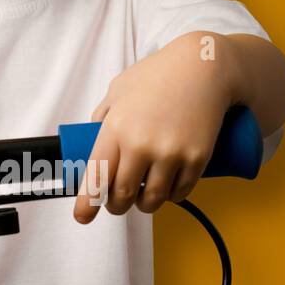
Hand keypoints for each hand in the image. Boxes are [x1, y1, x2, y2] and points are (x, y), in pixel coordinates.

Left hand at [73, 32, 232, 223]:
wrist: (203, 68)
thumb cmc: (157, 75)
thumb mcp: (118, 89)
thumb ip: (103, 116)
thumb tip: (93, 138)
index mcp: (115, 128)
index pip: (96, 176)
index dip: (87, 202)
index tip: (82, 217)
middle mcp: (141, 144)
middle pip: (122, 194)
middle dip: (115, 205)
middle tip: (116, 203)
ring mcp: (170, 153)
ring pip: (152, 199)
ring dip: (144, 204)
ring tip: (143, 197)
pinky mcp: (197, 158)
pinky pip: (180, 192)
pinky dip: (172, 197)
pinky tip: (168, 190)